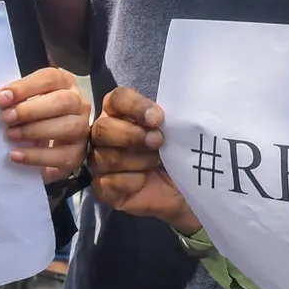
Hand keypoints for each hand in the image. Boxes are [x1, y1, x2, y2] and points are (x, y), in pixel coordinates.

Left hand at [0, 67, 90, 182]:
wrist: (45, 148)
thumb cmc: (33, 117)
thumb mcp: (26, 101)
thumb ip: (16, 99)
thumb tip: (1, 101)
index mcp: (65, 83)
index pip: (50, 78)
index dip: (24, 87)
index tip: (1, 99)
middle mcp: (78, 104)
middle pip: (63, 101)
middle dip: (30, 110)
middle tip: (6, 118)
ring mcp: (82, 129)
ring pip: (67, 127)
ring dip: (34, 131)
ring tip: (10, 135)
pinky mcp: (77, 154)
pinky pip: (62, 156)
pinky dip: (36, 156)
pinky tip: (16, 155)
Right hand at [90, 87, 201, 234]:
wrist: (187, 188)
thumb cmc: (178, 153)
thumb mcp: (176, 130)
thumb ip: (166, 116)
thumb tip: (162, 115)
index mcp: (120, 113)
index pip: (116, 99)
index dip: (134, 106)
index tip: (157, 118)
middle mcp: (105, 135)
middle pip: (102, 128)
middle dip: (132, 136)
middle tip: (158, 141)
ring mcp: (100, 162)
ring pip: (105, 157)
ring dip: (137, 160)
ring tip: (156, 163)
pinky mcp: (103, 189)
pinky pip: (108, 182)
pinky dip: (132, 182)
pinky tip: (145, 181)